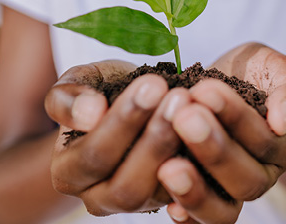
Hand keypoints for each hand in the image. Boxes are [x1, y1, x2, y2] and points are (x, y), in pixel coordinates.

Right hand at [45, 61, 189, 214]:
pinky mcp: (173, 201)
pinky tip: (216, 131)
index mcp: (68, 172)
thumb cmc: (103, 91)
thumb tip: (90, 114)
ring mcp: (140, 204)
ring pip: (159, 194)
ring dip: (180, 151)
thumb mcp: (81, 81)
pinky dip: (204, 168)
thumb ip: (69, 96)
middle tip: (179, 98)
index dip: (123, 122)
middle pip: (126, 186)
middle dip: (155, 140)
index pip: (94, 156)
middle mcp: (100, 198)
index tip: (152, 85)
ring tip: (195, 110)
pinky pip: (191, 199)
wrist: (136, 103)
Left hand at [158, 43, 285, 222]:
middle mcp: (264, 175)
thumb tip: (284, 120)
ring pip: (224, 210)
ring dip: (196, 189)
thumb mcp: (273, 65)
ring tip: (168, 166)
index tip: (204, 89)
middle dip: (214, 150)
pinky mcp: (206, 199)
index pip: (267, 141)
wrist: (221, 84)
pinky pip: (199, 222)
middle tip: (184, 117)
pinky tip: (166, 204)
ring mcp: (233, 192)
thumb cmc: (250, 72)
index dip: (235, 117)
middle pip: (248, 180)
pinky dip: (186, 217)